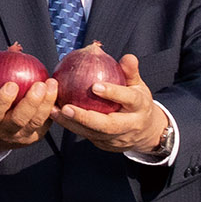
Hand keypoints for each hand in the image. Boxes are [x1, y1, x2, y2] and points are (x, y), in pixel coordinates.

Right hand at [0, 62, 57, 154]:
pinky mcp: (35, 136)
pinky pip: (46, 122)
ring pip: (36, 122)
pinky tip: (56, 92)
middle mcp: (4, 131)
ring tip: (51, 84)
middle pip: (19, 120)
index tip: (12, 84)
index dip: (2, 101)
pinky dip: (52, 108)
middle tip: (40, 84)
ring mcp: (21, 136)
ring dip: (46, 103)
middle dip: (31, 102)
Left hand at [53, 54, 169, 153]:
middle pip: (109, 125)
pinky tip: (54, 113)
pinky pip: (86, 135)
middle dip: (86, 118)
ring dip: (71, 123)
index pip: (129, 100)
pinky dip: (69, 125)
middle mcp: (130, 125)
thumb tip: (128, 57)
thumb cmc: (136, 101)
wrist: (146, 132)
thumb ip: (130, 72)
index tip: (95, 86)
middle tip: (66, 107)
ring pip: (93, 133)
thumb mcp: (138, 86)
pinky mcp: (105, 144)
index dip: (113, 93)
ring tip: (53, 110)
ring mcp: (117, 138)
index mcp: (140, 107)